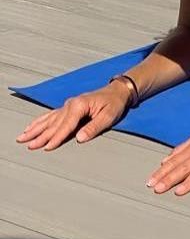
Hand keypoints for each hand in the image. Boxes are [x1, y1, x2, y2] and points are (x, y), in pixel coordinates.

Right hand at [16, 83, 131, 150]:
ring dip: (36, 129)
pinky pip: (51, 115)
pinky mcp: (69, 107)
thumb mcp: (109, 116)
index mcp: (79, 105)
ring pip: (49, 119)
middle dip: (41, 135)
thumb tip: (79, 138)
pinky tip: (32, 127)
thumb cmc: (115, 103)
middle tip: (29, 145)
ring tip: (23, 137)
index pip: (66, 125)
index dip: (56, 138)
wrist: (118, 91)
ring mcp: (68, 105)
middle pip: (54, 123)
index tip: (47, 147)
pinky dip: (40, 121)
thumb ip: (93, 127)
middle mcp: (71, 104)